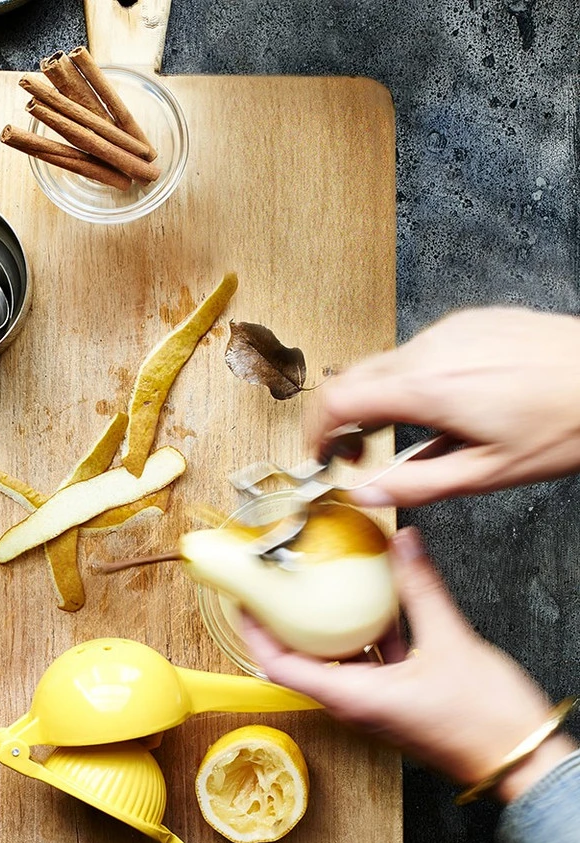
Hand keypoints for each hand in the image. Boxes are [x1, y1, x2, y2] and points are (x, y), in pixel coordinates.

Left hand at [242, 528, 576, 802]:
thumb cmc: (486, 720)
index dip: (256, 634)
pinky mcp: (396, 702)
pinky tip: (378, 608)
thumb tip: (401, 544)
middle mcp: (356, 705)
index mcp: (354, 697)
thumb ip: (421, 588)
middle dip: (285, 625)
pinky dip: (364, 638)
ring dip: (327, 629)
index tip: (242, 602)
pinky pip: (367, 666)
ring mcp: (376, 705)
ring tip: (320, 589)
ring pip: (337, 662)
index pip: (281, 666)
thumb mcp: (449, 640)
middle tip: (277, 587)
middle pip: (301, 662)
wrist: (524, 760)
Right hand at [310, 307, 579, 505]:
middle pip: (352, 378)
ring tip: (409, 431)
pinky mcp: (470, 322)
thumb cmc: (565, 423)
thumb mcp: (485, 474)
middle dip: (340, 418)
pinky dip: (412, 379)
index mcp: (426, 388)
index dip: (314, 430)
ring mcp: (451, 331)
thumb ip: (414, 485)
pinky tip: (443, 404)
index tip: (319, 453)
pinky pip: (420, 350)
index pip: (336, 400)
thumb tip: (366, 493)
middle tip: (354, 452)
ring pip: (385, 364)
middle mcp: (431, 349)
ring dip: (379, 398)